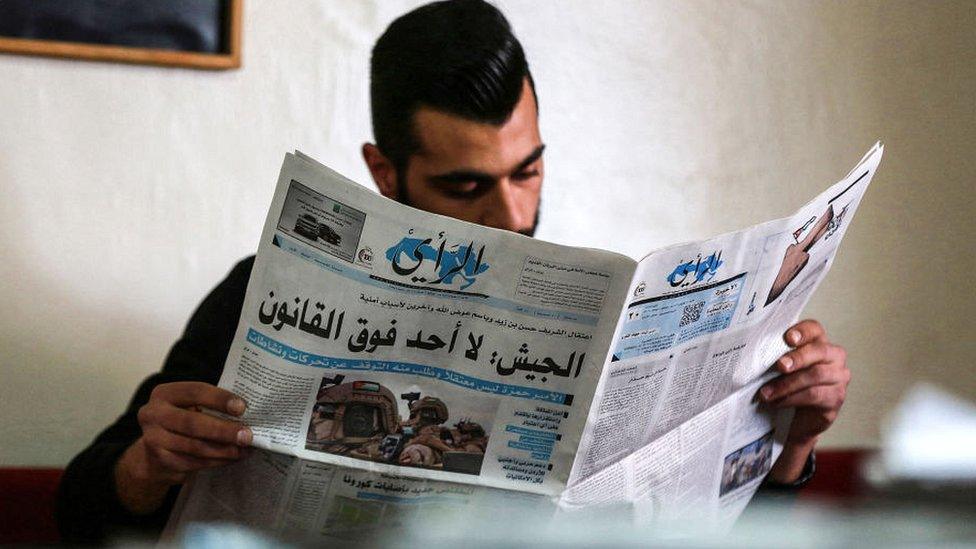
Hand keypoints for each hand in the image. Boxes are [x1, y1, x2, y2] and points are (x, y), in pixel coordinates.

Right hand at [115, 382, 250, 512]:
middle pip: (193, 423)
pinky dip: (217, 461)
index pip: (195, 392)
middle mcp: (153, 414)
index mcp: (164, 394)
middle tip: (247, 435)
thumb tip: (247, 414)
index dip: (219, 399)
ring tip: (245, 449)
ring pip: (195, 446)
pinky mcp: (161, 460)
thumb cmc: (181, 421)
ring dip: (224, 449)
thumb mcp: (188, 406)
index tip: (242, 407)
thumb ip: (210, 406)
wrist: (153, 452)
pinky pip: (194, 462)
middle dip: (224, 430)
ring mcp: (154, 439)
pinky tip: (232, 458)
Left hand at [760, 319, 849, 480]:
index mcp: (819, 344)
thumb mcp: (776, 370)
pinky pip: (817, 397)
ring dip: (789, 385)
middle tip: (777, 365)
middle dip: (797, 358)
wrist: (791, 422)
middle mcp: (834, 359)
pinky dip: (795, 399)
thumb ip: (772, 356)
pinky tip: (776, 402)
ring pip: (818, 377)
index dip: (803, 331)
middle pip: (820, 352)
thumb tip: (745, 346)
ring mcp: (839, 381)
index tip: (786, 336)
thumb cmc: (781, 387)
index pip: (816, 329)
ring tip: (766, 393)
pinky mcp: (835, 402)